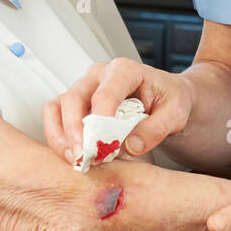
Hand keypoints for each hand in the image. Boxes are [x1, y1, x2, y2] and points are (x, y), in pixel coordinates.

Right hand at [42, 57, 193, 161]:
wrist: (167, 98)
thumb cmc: (169, 100)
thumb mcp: (175, 113)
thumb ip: (156, 129)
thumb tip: (130, 146)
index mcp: (125, 71)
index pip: (105, 93)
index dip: (101, 120)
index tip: (103, 145)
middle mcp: (99, 75)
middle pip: (74, 98)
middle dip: (75, 130)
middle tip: (84, 156)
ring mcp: (84, 88)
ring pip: (58, 107)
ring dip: (61, 136)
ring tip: (75, 159)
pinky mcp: (75, 104)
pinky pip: (54, 116)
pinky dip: (57, 136)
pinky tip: (71, 156)